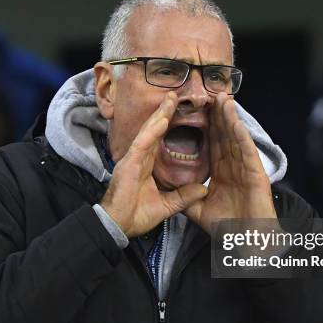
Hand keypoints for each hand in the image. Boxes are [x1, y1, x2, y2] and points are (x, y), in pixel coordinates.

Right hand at [100, 92, 207, 236]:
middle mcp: (139, 158)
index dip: (168, 125)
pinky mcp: (129, 164)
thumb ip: (184, 196)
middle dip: (165, 112)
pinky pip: (142, 143)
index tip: (180, 111)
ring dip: (160, 114)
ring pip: (148, 132)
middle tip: (176, 95)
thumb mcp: (167, 205)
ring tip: (171, 99)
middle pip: (154, 130)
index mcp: (145, 165)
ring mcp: (133, 159)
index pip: (159, 140)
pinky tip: (162, 119)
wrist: (118, 226)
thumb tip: (203, 189)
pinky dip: (152, 131)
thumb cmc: (135, 216)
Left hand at [185, 94, 277, 233]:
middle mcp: (233, 166)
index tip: (194, 111)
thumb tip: (174, 191)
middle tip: (208, 94)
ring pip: (234, 136)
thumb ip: (187, 199)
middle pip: (223, 135)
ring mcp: (245, 167)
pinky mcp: (254, 170)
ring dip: (228, 116)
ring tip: (221, 96)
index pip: (211, 145)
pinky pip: (244, 147)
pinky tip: (232, 116)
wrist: (246, 242)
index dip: (205, 128)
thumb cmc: (228, 229)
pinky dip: (238, 130)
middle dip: (216, 115)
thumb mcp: (199, 211)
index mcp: (221, 173)